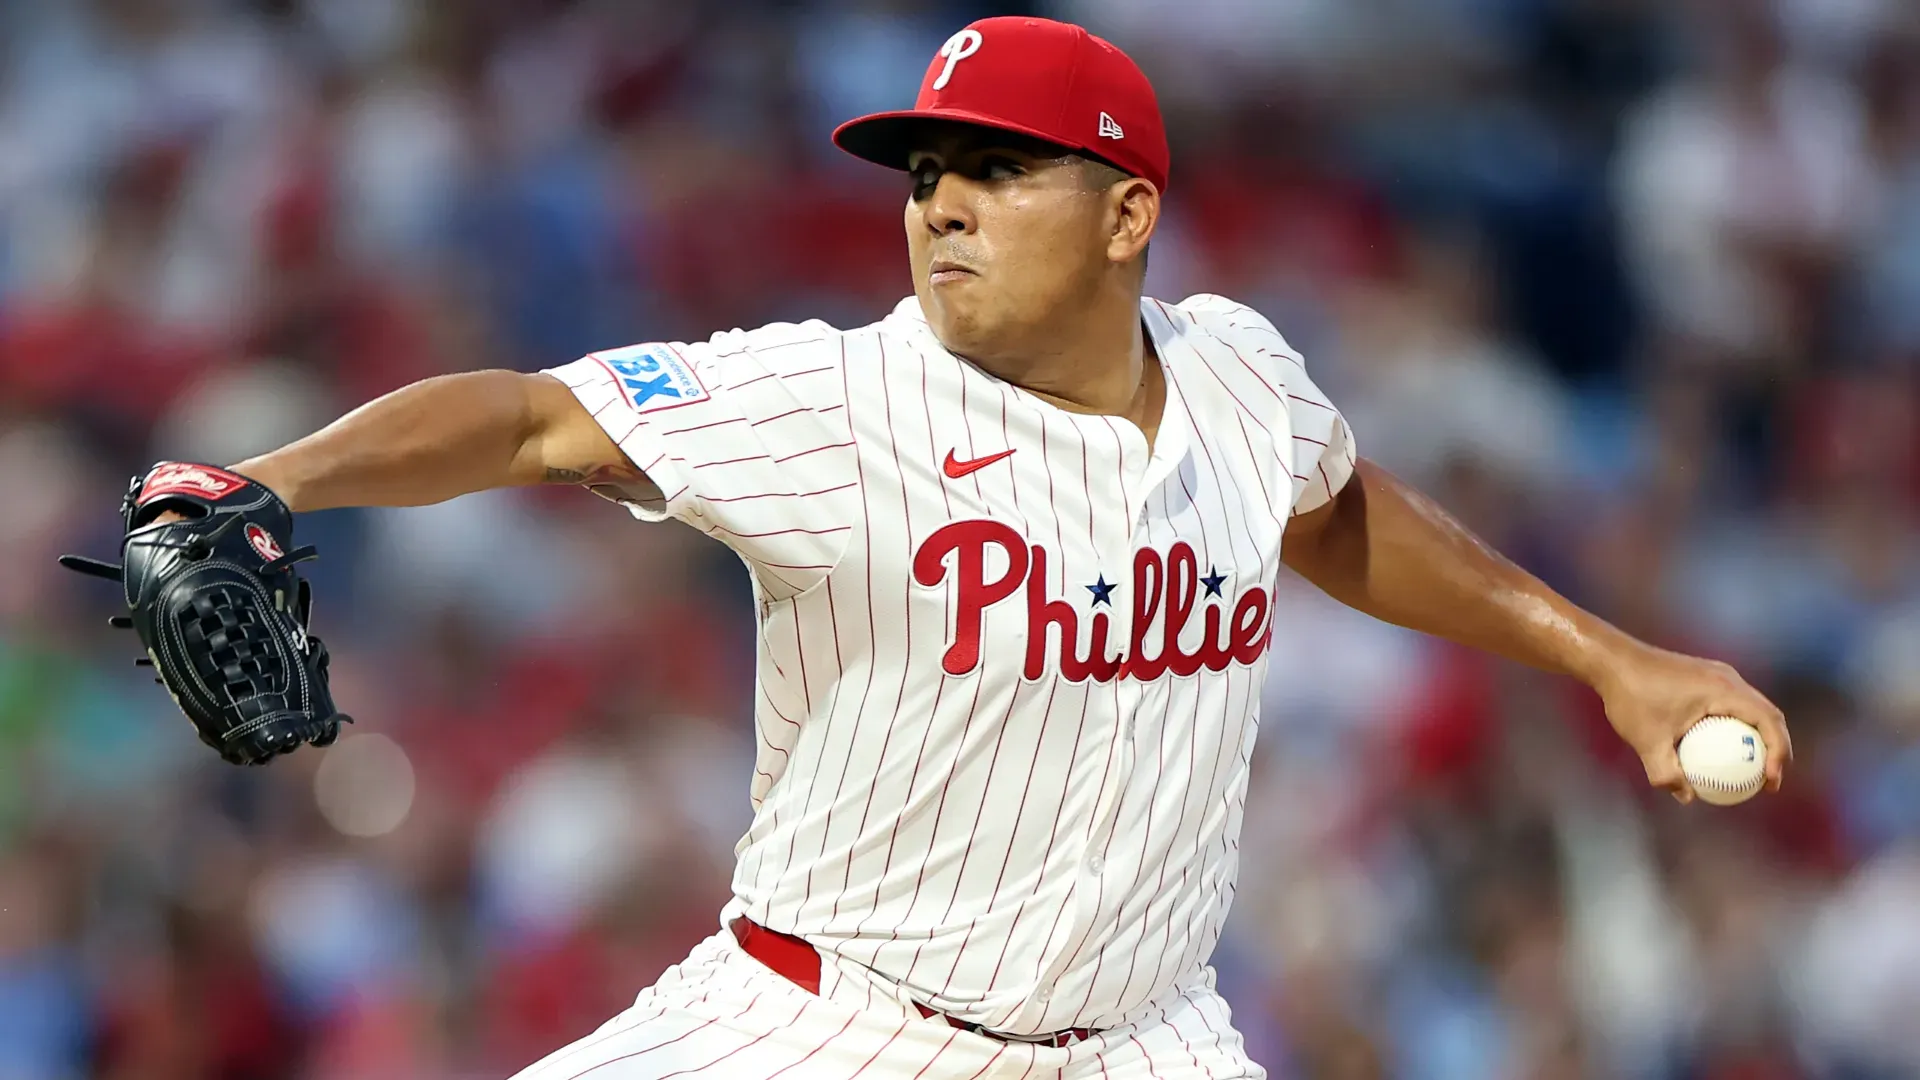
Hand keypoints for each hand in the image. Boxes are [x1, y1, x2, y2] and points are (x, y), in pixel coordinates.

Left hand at [1591, 641, 1790, 803]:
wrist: (1611, 659)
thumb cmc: (1630, 696)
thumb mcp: (1646, 741)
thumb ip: (1666, 774)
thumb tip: (1687, 796)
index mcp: (1723, 689)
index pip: (1769, 720)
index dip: (1780, 752)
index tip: (1770, 782)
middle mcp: (1727, 678)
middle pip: (1768, 714)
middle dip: (1776, 748)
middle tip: (1769, 781)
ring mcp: (1717, 674)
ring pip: (1752, 708)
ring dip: (1758, 737)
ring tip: (1752, 769)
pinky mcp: (1704, 676)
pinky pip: (1732, 704)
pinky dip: (1737, 726)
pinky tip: (1721, 750)